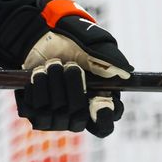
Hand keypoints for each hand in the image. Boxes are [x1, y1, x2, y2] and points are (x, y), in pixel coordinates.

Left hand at [13, 1, 131, 137]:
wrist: (39, 37)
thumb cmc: (71, 42)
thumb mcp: (92, 46)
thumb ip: (109, 60)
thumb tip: (124, 74)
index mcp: (98, 101)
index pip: (104, 125)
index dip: (102, 117)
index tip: (97, 100)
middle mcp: (78, 113)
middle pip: (79, 117)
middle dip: (73, 87)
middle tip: (69, 65)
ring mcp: (57, 116)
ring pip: (57, 115)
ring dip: (54, 83)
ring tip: (51, 64)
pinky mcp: (36, 113)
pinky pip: (37, 112)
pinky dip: (38, 88)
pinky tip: (38, 73)